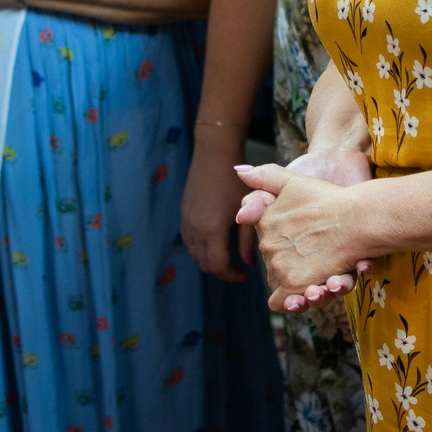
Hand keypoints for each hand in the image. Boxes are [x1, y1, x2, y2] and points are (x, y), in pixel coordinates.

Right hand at [182, 132, 256, 282]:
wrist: (214, 155)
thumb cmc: (236, 180)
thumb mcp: (247, 207)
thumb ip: (247, 238)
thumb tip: (248, 262)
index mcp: (212, 229)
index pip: (218, 266)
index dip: (232, 276)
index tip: (245, 276)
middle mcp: (195, 230)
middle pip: (205, 265)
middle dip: (222, 271)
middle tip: (238, 270)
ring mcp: (186, 223)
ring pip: (195, 256)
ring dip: (210, 261)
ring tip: (228, 257)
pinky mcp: (183, 216)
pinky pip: (189, 243)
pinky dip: (201, 250)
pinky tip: (216, 243)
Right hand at [239, 147, 374, 312]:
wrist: (339, 167)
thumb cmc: (306, 187)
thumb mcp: (278, 192)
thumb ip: (256, 202)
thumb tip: (239, 216)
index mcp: (293, 261)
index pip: (287, 293)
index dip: (291, 301)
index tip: (296, 299)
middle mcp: (316, 266)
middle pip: (312, 295)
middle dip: (314, 296)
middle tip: (316, 291)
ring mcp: (340, 260)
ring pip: (335, 289)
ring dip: (335, 290)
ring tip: (336, 282)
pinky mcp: (361, 251)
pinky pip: (363, 268)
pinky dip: (364, 268)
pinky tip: (363, 263)